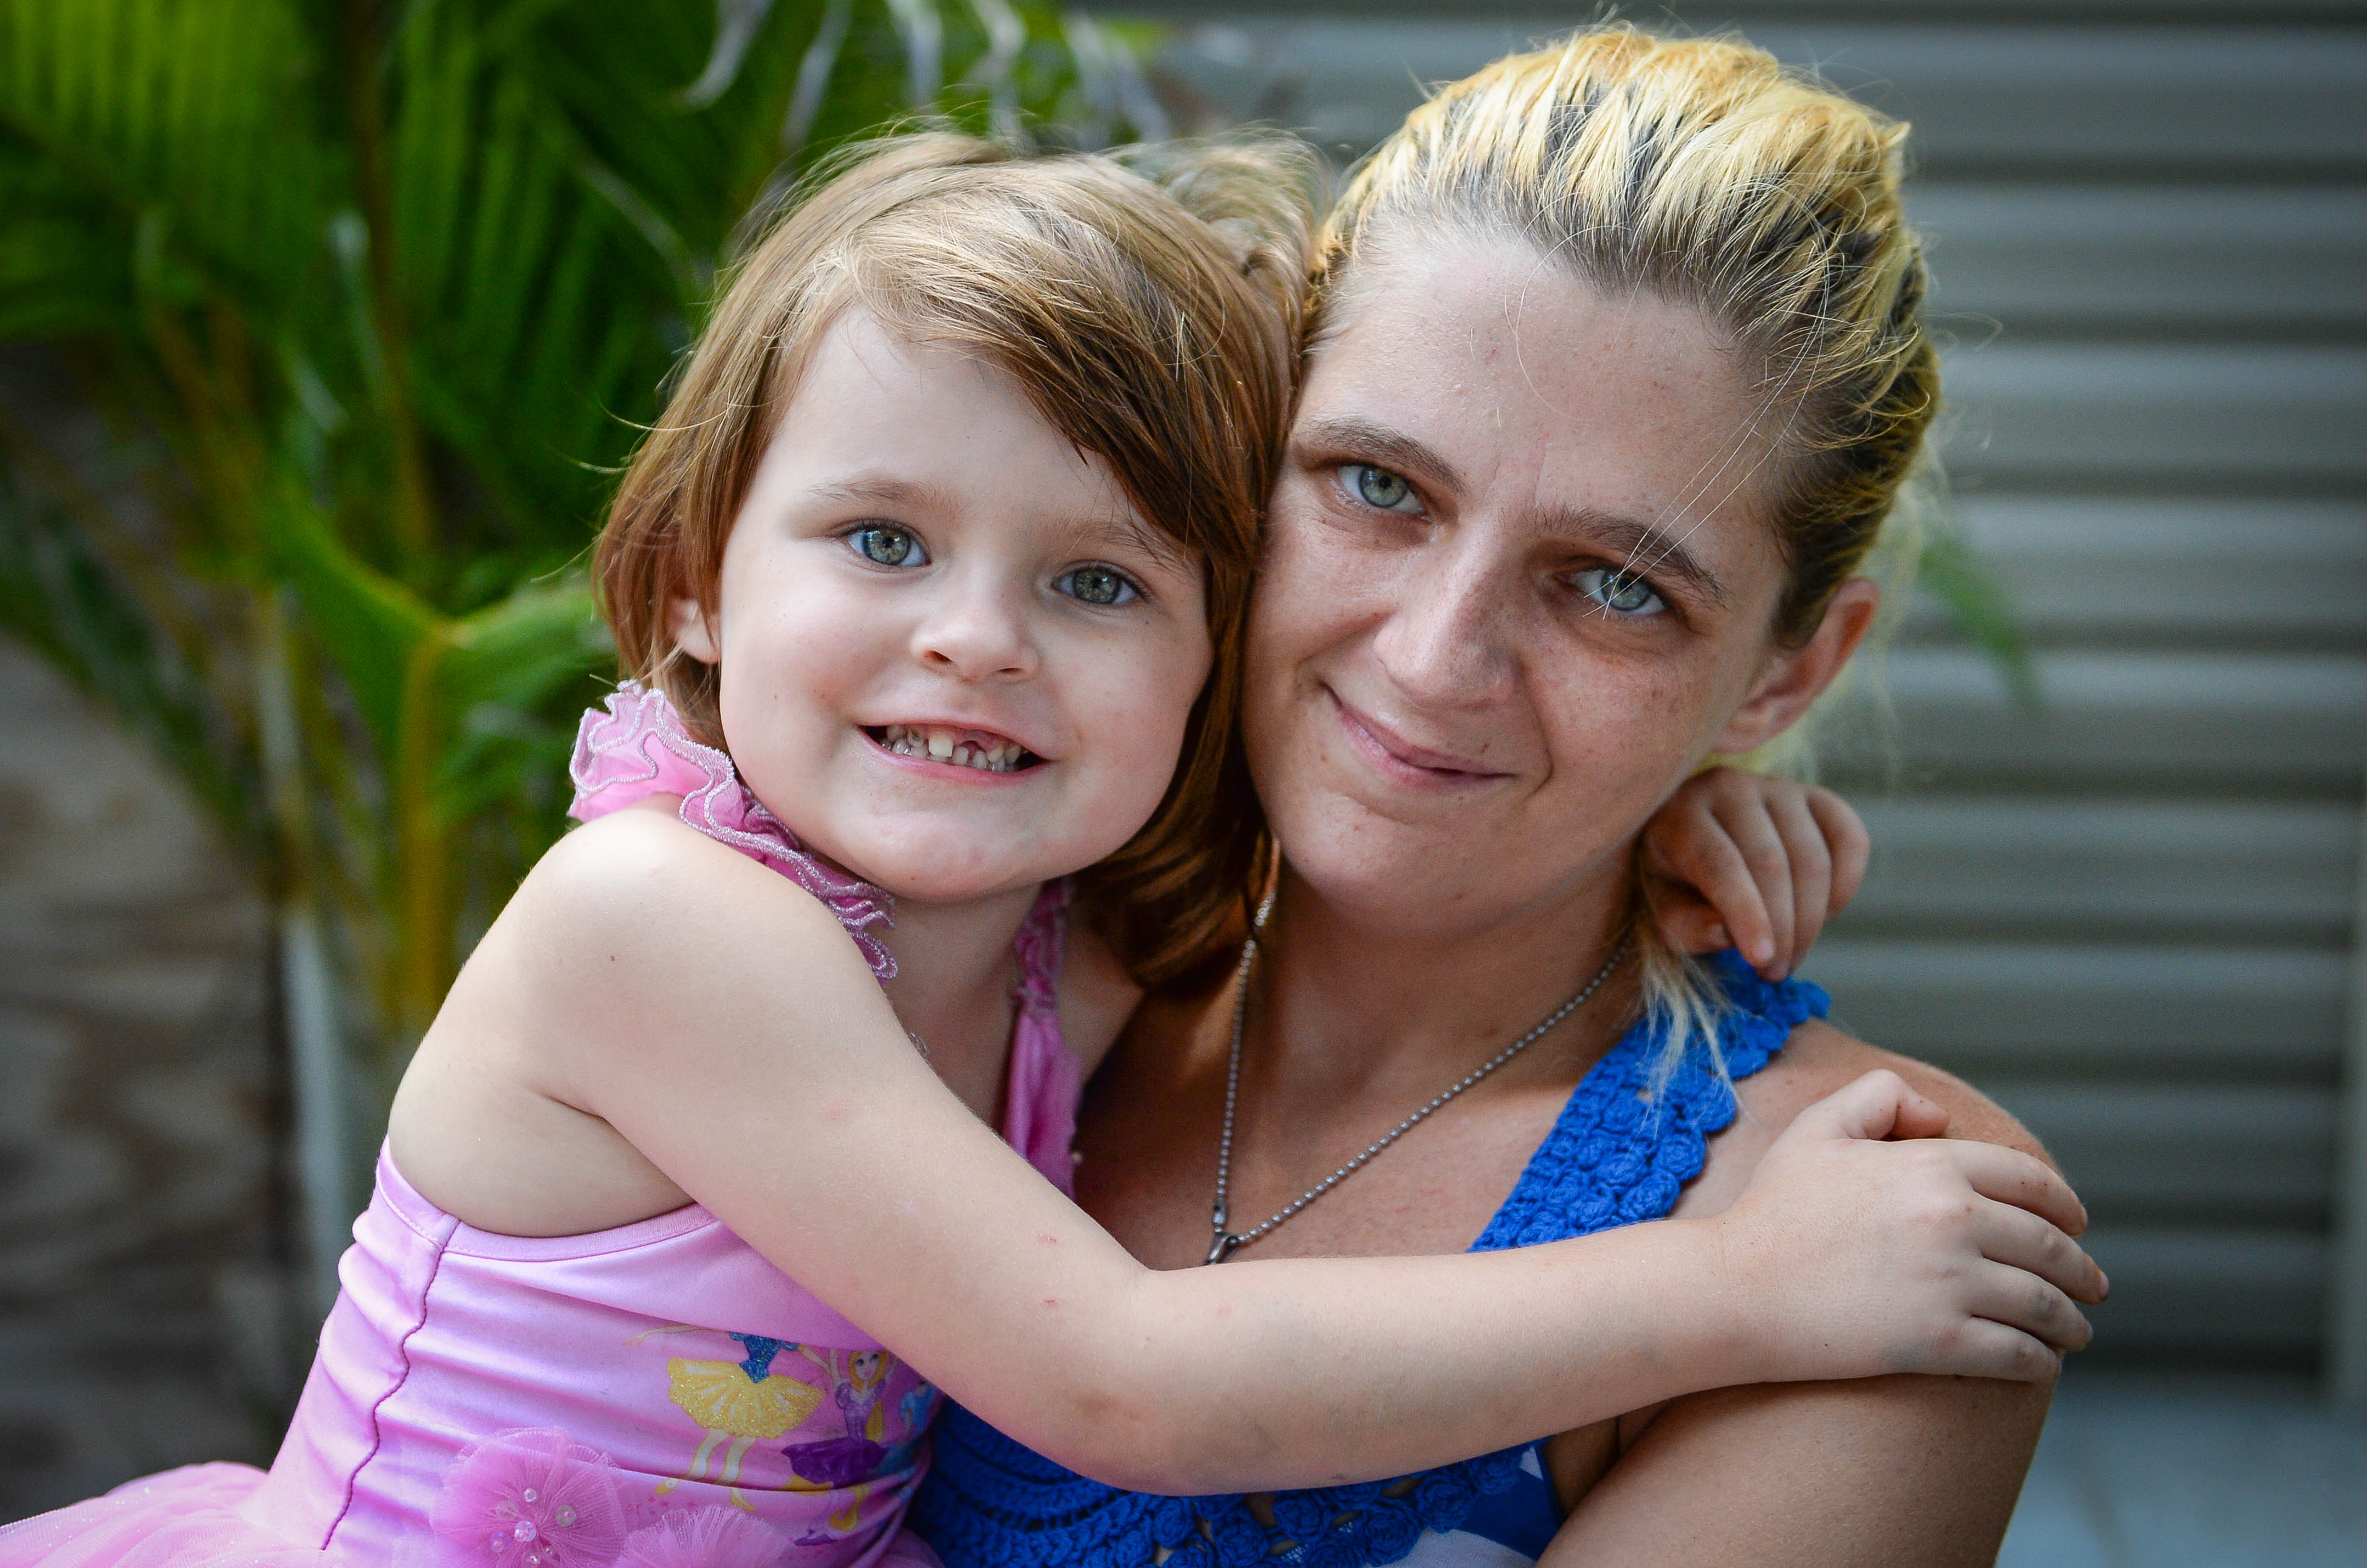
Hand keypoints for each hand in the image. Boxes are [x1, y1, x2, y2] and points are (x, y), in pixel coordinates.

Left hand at [1642, 767, 1867, 978]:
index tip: (1762, 960)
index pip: (1721, 863)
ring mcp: (1777, 788)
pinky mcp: (1817, 797)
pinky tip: (1823, 917)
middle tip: (1775, 972)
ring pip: (1813, 858)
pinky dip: (1845, 888)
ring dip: (1811, 921)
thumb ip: (1688, 926)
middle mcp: (1729, 788)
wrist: (1697, 844)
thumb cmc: (1676, 886)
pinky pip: (1850, 841)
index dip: (1746, 915)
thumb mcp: (1665, 914)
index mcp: (1681, 814)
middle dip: (1782, 929)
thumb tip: (1728, 933)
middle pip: (1771, 864)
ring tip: (1791, 958)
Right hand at [1709, 1070, 2108, 1385]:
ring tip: (2076, 1331)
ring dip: (2072, 1321)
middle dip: (2081, 1269)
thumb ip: (1881, 1096)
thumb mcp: (1818, 1128)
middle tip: (2092, 1284)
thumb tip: (1941, 1120)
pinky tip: (2041, 1363)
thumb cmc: (1771, 1209)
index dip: (2064, 1205)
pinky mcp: (1940, 1343)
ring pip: (2044, 1305)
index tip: (2077, 1224)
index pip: (2030, 1182)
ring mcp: (1950, 1285)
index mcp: (1932, 1165)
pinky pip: (2018, 1354)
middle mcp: (1953, 1220)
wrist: (1734, 1289)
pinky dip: (2040, 1361)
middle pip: (2049, 1247)